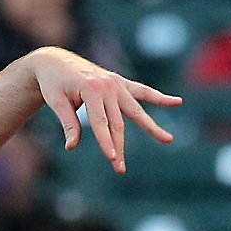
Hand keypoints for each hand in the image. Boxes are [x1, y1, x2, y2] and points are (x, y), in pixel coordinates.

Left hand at [27, 49, 178, 174]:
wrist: (56, 61)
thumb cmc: (53, 84)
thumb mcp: (56, 102)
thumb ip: (68, 123)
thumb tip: (72, 146)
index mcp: (92, 89)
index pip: (101, 123)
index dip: (106, 142)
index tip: (112, 159)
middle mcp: (108, 86)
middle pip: (118, 123)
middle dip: (119, 147)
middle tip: (120, 169)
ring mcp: (117, 84)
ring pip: (135, 110)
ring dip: (151, 127)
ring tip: (168, 139)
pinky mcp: (120, 83)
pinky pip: (142, 91)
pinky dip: (159, 97)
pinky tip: (177, 102)